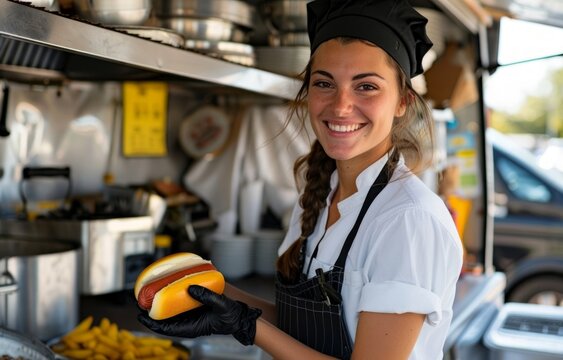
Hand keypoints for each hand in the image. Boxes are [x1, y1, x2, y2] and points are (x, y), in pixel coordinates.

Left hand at [137, 285, 261, 345]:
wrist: (240, 316)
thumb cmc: (231, 316)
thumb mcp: (220, 305)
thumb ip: (207, 297)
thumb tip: (190, 287)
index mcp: (191, 328)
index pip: (166, 327)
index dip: (151, 322)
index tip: (140, 315)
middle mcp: (188, 322)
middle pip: (165, 318)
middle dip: (152, 311)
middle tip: (142, 299)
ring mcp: (191, 315)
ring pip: (171, 311)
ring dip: (161, 303)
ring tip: (151, 292)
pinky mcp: (195, 307)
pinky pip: (180, 303)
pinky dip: (173, 297)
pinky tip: (170, 287)